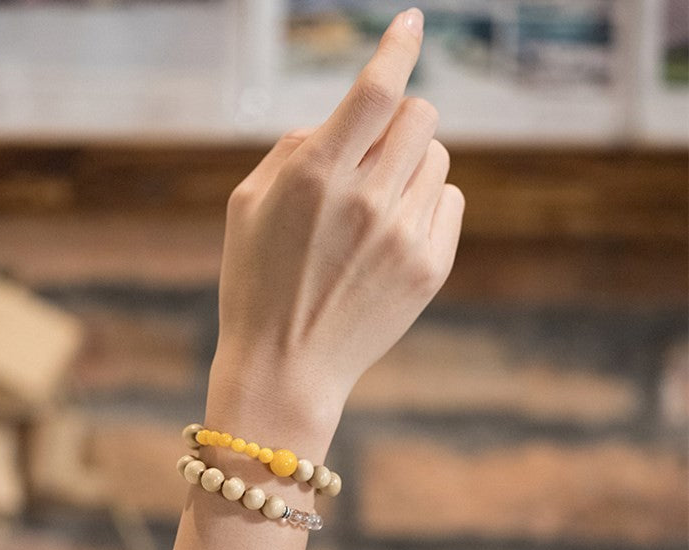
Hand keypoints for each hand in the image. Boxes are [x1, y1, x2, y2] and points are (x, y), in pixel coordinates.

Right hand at [207, 8, 463, 456]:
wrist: (287, 368)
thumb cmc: (256, 284)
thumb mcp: (247, 206)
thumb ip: (295, 148)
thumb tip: (340, 120)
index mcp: (316, 176)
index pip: (375, 89)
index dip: (397, 47)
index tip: (410, 23)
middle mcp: (367, 200)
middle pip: (420, 115)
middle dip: (399, 119)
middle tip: (375, 150)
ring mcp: (404, 236)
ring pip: (437, 157)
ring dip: (410, 164)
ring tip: (375, 204)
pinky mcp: (430, 267)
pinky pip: (450, 200)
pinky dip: (426, 202)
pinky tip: (393, 232)